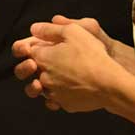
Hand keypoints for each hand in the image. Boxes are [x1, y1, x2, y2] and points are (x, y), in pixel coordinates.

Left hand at [11, 17, 126, 112]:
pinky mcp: (65, 105)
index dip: (32, 47)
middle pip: (28, 71)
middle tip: (45, 62)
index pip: (26, 51)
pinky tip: (69, 89)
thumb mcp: (73, 31)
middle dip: (31, 66)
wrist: (109, 84)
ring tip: (56, 77)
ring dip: (44, 82)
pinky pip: (56, 101)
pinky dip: (59, 95)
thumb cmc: (92, 55)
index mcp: (42, 58)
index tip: (40, 46)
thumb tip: (34, 29)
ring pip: (40, 88)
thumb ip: (49, 29)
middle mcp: (43, 77)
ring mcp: (53, 93)